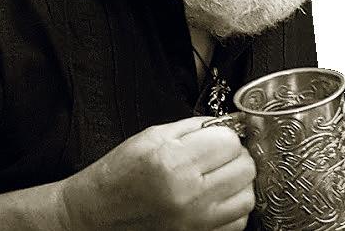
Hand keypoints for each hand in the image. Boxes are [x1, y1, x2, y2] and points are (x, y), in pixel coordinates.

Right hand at [60, 116, 255, 229]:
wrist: (98, 214)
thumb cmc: (119, 172)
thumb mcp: (151, 136)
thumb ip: (191, 128)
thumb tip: (224, 123)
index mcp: (174, 162)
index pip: (229, 142)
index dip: (225, 134)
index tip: (217, 135)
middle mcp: (189, 195)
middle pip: (245, 168)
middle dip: (235, 154)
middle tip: (219, 151)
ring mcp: (197, 222)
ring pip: (247, 196)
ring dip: (239, 180)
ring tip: (220, 172)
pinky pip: (238, 221)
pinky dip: (233, 206)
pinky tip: (216, 195)